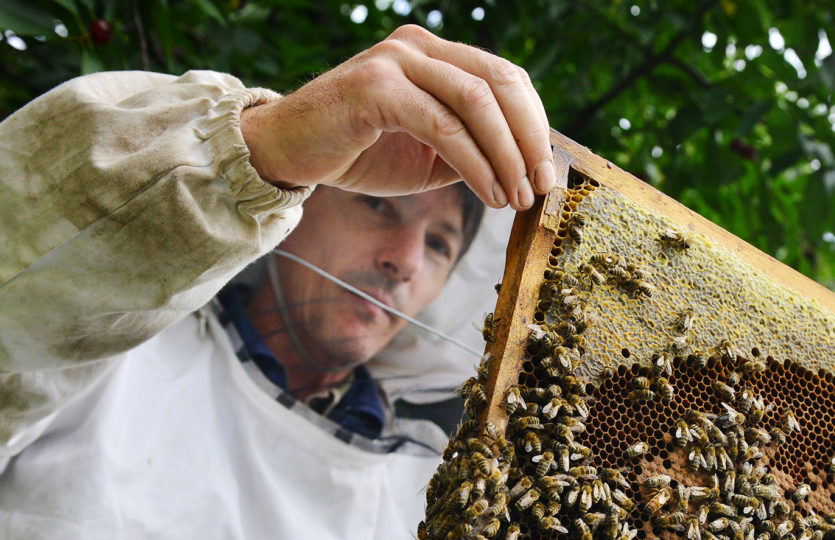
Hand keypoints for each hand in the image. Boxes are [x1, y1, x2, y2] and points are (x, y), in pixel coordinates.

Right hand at [239, 25, 552, 209]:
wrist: (287, 153)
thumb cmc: (357, 153)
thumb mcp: (429, 155)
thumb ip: (471, 150)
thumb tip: (525, 169)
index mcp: (436, 53)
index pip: (505, 78)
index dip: (535, 123)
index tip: (547, 170)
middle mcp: (419, 46)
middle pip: (501, 83)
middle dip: (531, 138)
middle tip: (542, 186)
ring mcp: (397, 62)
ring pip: (477, 103)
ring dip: (507, 156)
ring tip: (518, 197)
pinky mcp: (377, 88)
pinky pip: (443, 126)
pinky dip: (475, 164)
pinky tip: (489, 193)